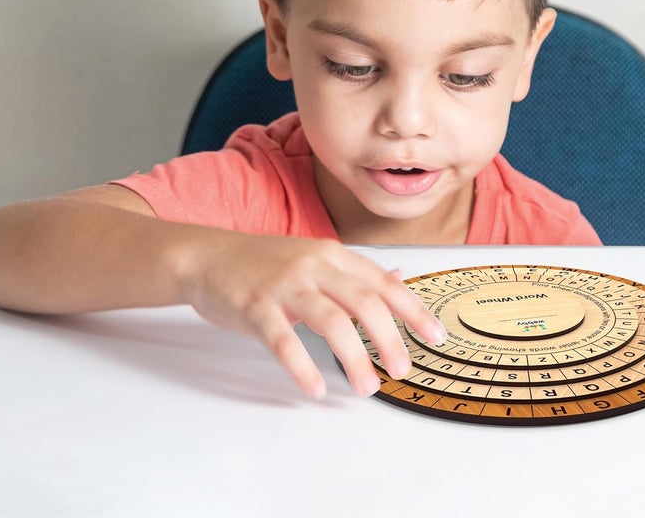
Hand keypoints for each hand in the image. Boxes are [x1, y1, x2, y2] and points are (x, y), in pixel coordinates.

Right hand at [179, 234, 446, 397]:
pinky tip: (315, 389)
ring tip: (367, 387)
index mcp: (333, 255)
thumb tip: (399, 276)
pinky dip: (302, 366)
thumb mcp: (315, 259)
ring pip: (330, 320)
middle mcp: (314, 265)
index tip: (436, 336)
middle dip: (389, 338)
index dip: (413, 310)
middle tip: (402, 369)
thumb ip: (356, 273)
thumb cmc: (265, 263)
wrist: (208, 256)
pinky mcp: (255, 306)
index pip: (383, 282)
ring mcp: (285, 284)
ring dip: (354, 357)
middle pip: (364, 301)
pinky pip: (283, 339)